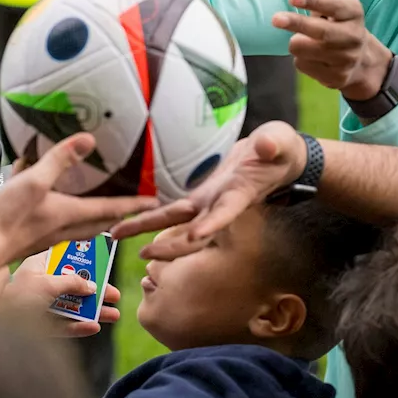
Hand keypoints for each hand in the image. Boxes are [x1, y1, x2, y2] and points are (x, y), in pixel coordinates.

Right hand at [0, 133, 160, 262]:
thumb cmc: (5, 220)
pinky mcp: (31, 241)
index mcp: (70, 214)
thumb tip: (87, 140)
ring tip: (101, 212)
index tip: (154, 202)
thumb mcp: (34, 181)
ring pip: (81, 229)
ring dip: (95, 220)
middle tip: (133, 209)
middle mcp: (63, 229)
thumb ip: (59, 160)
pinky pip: (60, 230)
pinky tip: (55, 213)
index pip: (111, 208)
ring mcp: (48, 238)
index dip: (134, 204)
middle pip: (100, 223)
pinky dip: (68, 220)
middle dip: (118, 215)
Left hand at [4, 253, 121, 337]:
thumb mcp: (45, 285)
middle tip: (114, 295)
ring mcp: (39, 306)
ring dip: (93, 310)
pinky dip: (78, 327)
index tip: (104, 261)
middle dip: (96, 290)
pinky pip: (62, 325)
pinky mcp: (37, 328)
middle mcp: (39, 284)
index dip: (85, 259)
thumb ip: (71, 283)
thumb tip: (91, 286)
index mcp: (37, 266)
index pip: (65, 257)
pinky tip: (93, 328)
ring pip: (71, 307)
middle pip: (73, 285)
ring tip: (113, 315)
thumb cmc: (13, 299)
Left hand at [110, 122, 305, 258]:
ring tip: (116, 235)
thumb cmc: (280, 149)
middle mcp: (222, 205)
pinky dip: (151, 219)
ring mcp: (209, 203)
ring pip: (175, 222)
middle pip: (193, 230)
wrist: (274, 158)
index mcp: (241, 195)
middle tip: (144, 255)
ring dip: (148, 230)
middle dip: (170, 244)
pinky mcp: (201, 196)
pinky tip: (127, 224)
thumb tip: (265, 145)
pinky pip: (173, 212)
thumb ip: (274, 144)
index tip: (195, 236)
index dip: (211, 225)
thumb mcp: (280, 142)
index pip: (226, 213)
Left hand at [272, 0, 392, 102]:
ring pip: (304, 49)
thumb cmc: (341, 20)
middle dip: (296, 23)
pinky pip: (303, 65)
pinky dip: (302, 59)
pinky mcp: (335, 78)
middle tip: (275, 19)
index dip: (313, 1)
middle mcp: (352, 36)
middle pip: (319, 31)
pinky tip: (313, 56)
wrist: (361, 60)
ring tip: (306, 39)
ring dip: (297, 42)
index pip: (332, 5)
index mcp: (353, 10)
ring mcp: (345, 59)